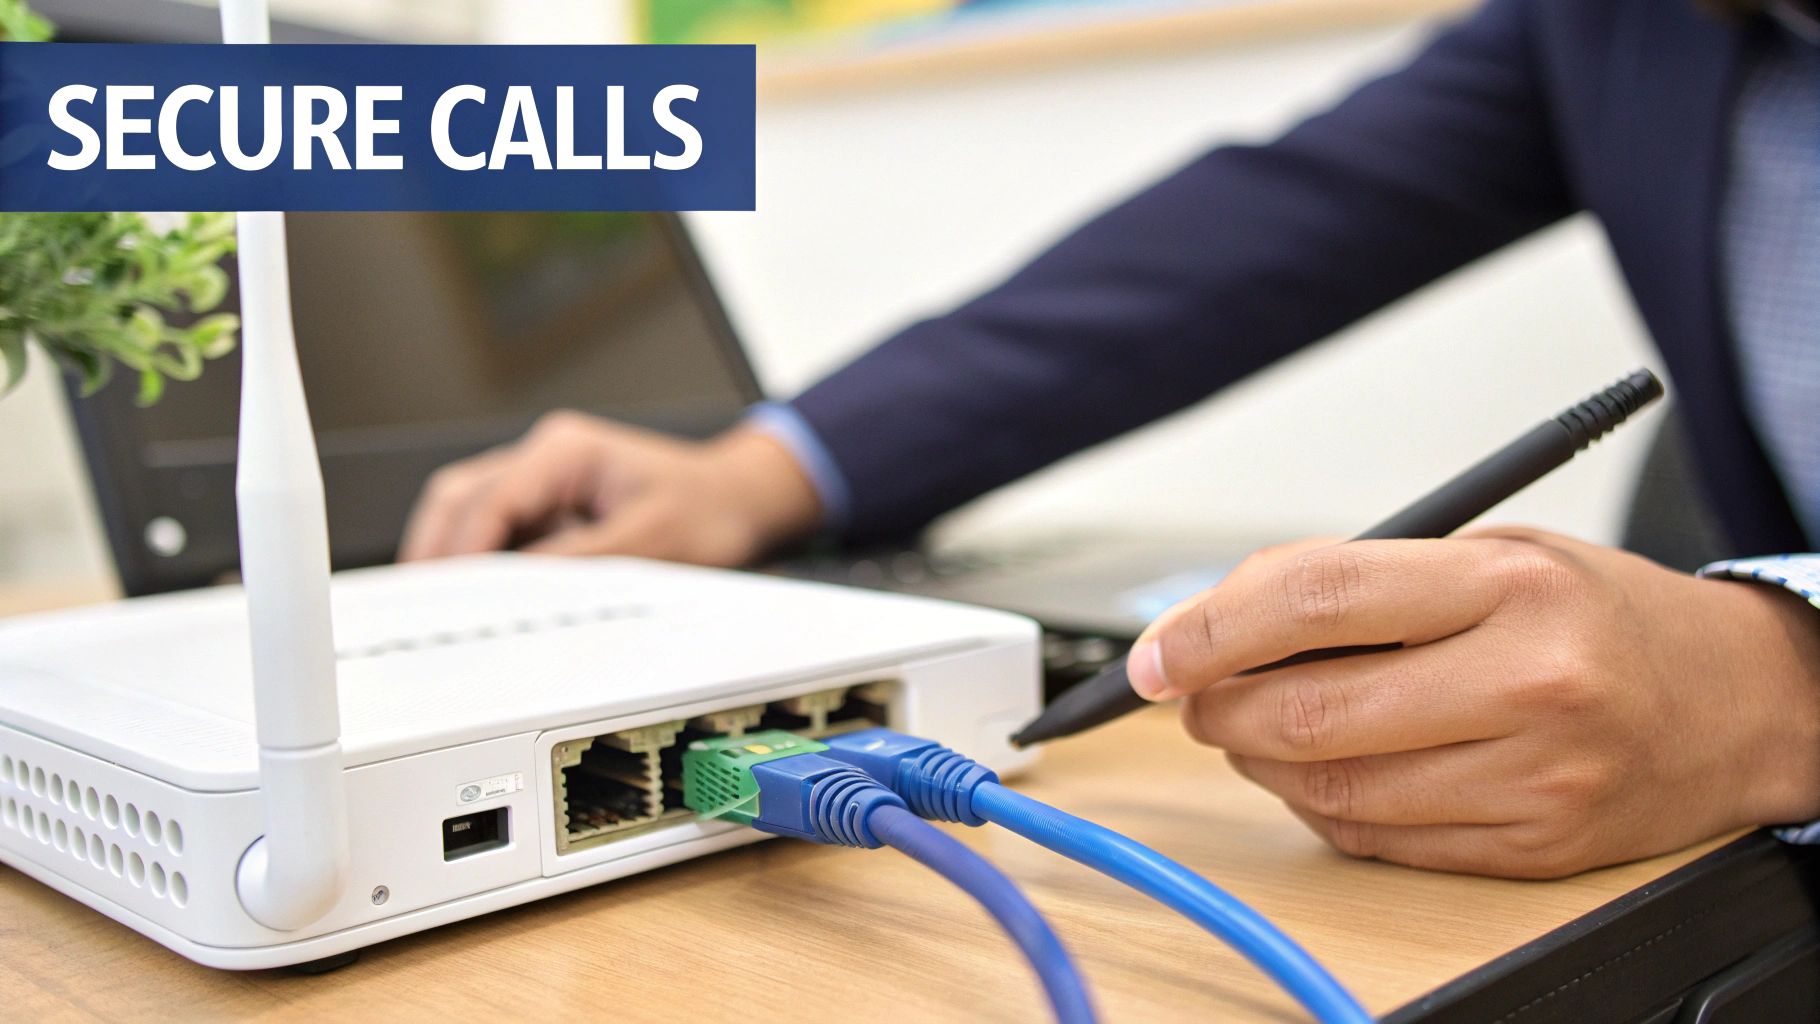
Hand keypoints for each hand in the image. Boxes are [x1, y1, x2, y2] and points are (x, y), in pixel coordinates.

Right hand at [398, 411, 821, 565]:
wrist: (738, 500)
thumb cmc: (707, 510)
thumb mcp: (648, 542)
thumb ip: (578, 561)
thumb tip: (517, 586)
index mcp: (568, 450)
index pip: (494, 497)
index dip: (464, 547)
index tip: (448, 590)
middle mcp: (546, 455)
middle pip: (462, 496)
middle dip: (436, 547)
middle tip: (420, 604)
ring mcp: (542, 477)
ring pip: (470, 509)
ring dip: (452, 553)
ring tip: (439, 605)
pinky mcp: (548, 504)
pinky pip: (497, 527)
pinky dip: (481, 558)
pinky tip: (477, 595)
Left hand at [1127, 528, 1819, 877]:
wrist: (1739, 702)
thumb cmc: (1598, 613)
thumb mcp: (1492, 552)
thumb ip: (1363, 582)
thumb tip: (1218, 624)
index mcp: (1508, 584)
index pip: (1315, 597)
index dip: (1209, 627)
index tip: (1155, 652)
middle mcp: (1527, 682)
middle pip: (1306, 711)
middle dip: (1214, 708)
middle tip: (1188, 693)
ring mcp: (1533, 776)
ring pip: (1330, 789)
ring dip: (1257, 763)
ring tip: (1251, 727)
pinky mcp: (1531, 845)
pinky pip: (1378, 840)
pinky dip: (1319, 808)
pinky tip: (1319, 770)